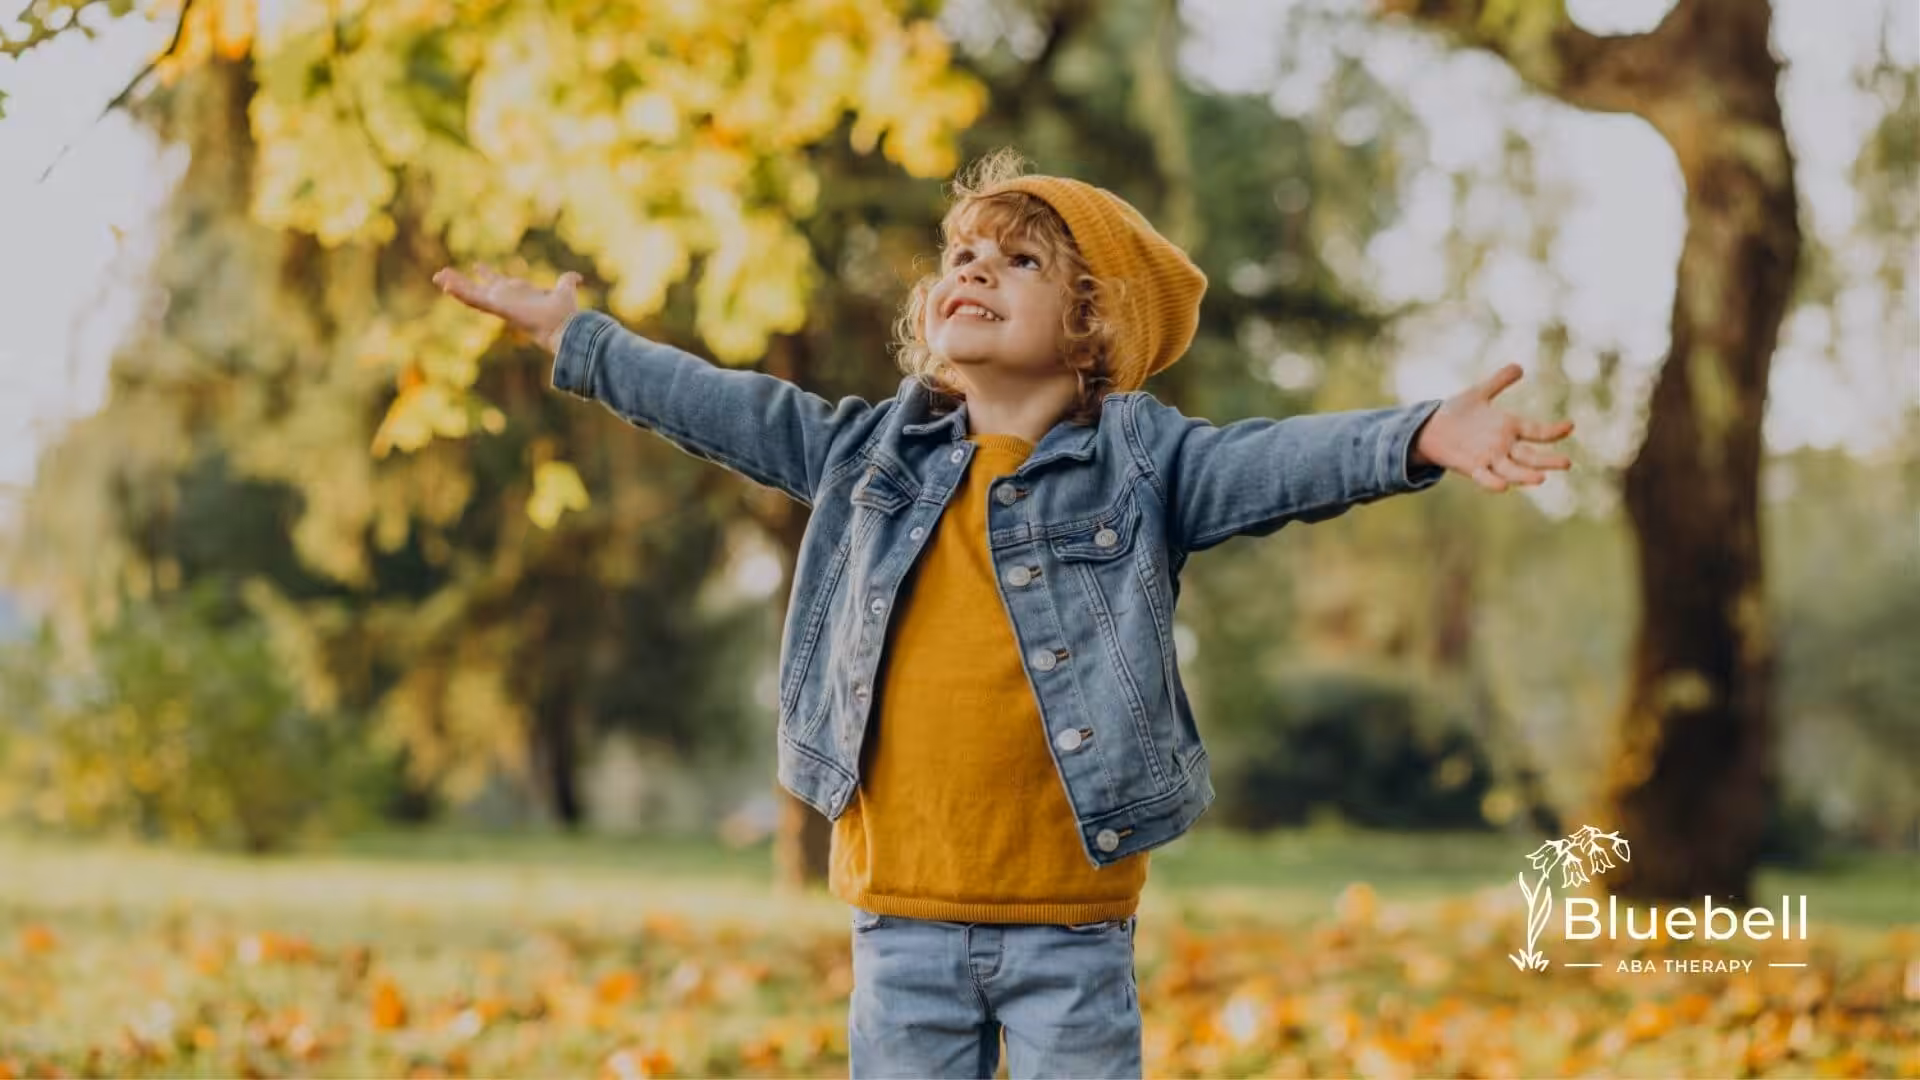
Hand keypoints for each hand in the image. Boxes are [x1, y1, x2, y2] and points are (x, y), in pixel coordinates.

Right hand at [432, 265, 582, 354]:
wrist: (565, 327)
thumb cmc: (565, 313)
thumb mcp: (564, 289)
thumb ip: (568, 281)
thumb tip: (577, 277)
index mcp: (517, 294)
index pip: (498, 282)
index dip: (487, 273)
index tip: (477, 264)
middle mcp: (506, 300)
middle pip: (477, 288)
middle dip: (460, 281)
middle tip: (443, 273)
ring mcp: (500, 305)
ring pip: (471, 294)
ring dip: (454, 285)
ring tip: (437, 277)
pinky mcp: (498, 308)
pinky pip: (475, 300)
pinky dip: (460, 293)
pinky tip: (446, 286)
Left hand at [1412, 364, 1573, 492]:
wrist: (1430, 429)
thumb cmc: (1457, 412)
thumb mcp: (1479, 393)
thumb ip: (1498, 381)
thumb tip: (1519, 366)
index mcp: (1509, 427)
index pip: (1536, 430)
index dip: (1553, 430)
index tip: (1570, 425)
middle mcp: (1503, 446)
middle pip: (1530, 456)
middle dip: (1548, 460)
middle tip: (1568, 463)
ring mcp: (1489, 458)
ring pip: (1512, 470)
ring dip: (1525, 476)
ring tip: (1542, 478)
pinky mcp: (1472, 467)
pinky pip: (1485, 477)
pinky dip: (1493, 482)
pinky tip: (1503, 485)